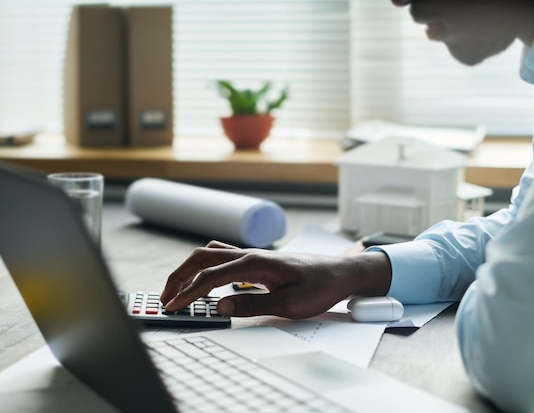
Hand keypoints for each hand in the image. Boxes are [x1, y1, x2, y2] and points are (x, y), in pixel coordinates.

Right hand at [160, 240, 391, 318]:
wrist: (341, 272)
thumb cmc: (319, 286)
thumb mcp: (289, 304)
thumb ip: (252, 304)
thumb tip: (220, 306)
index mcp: (255, 263)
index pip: (211, 276)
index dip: (188, 292)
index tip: (172, 306)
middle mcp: (250, 254)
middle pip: (203, 258)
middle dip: (179, 276)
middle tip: (165, 297)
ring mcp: (253, 255)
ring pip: (211, 254)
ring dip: (191, 269)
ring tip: (179, 289)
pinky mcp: (257, 261)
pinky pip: (224, 258)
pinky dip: (206, 267)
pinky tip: (206, 282)